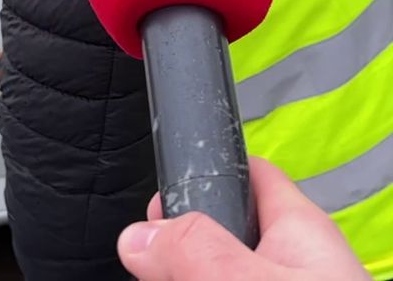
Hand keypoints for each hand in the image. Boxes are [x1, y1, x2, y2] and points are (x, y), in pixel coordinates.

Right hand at [118, 157, 366, 280]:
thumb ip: (196, 250)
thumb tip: (139, 235)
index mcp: (299, 233)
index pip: (247, 170)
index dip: (201, 169)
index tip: (160, 187)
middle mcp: (288, 264)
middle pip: (214, 227)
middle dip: (174, 240)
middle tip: (148, 263)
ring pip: (206, 269)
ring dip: (173, 271)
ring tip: (152, 278)